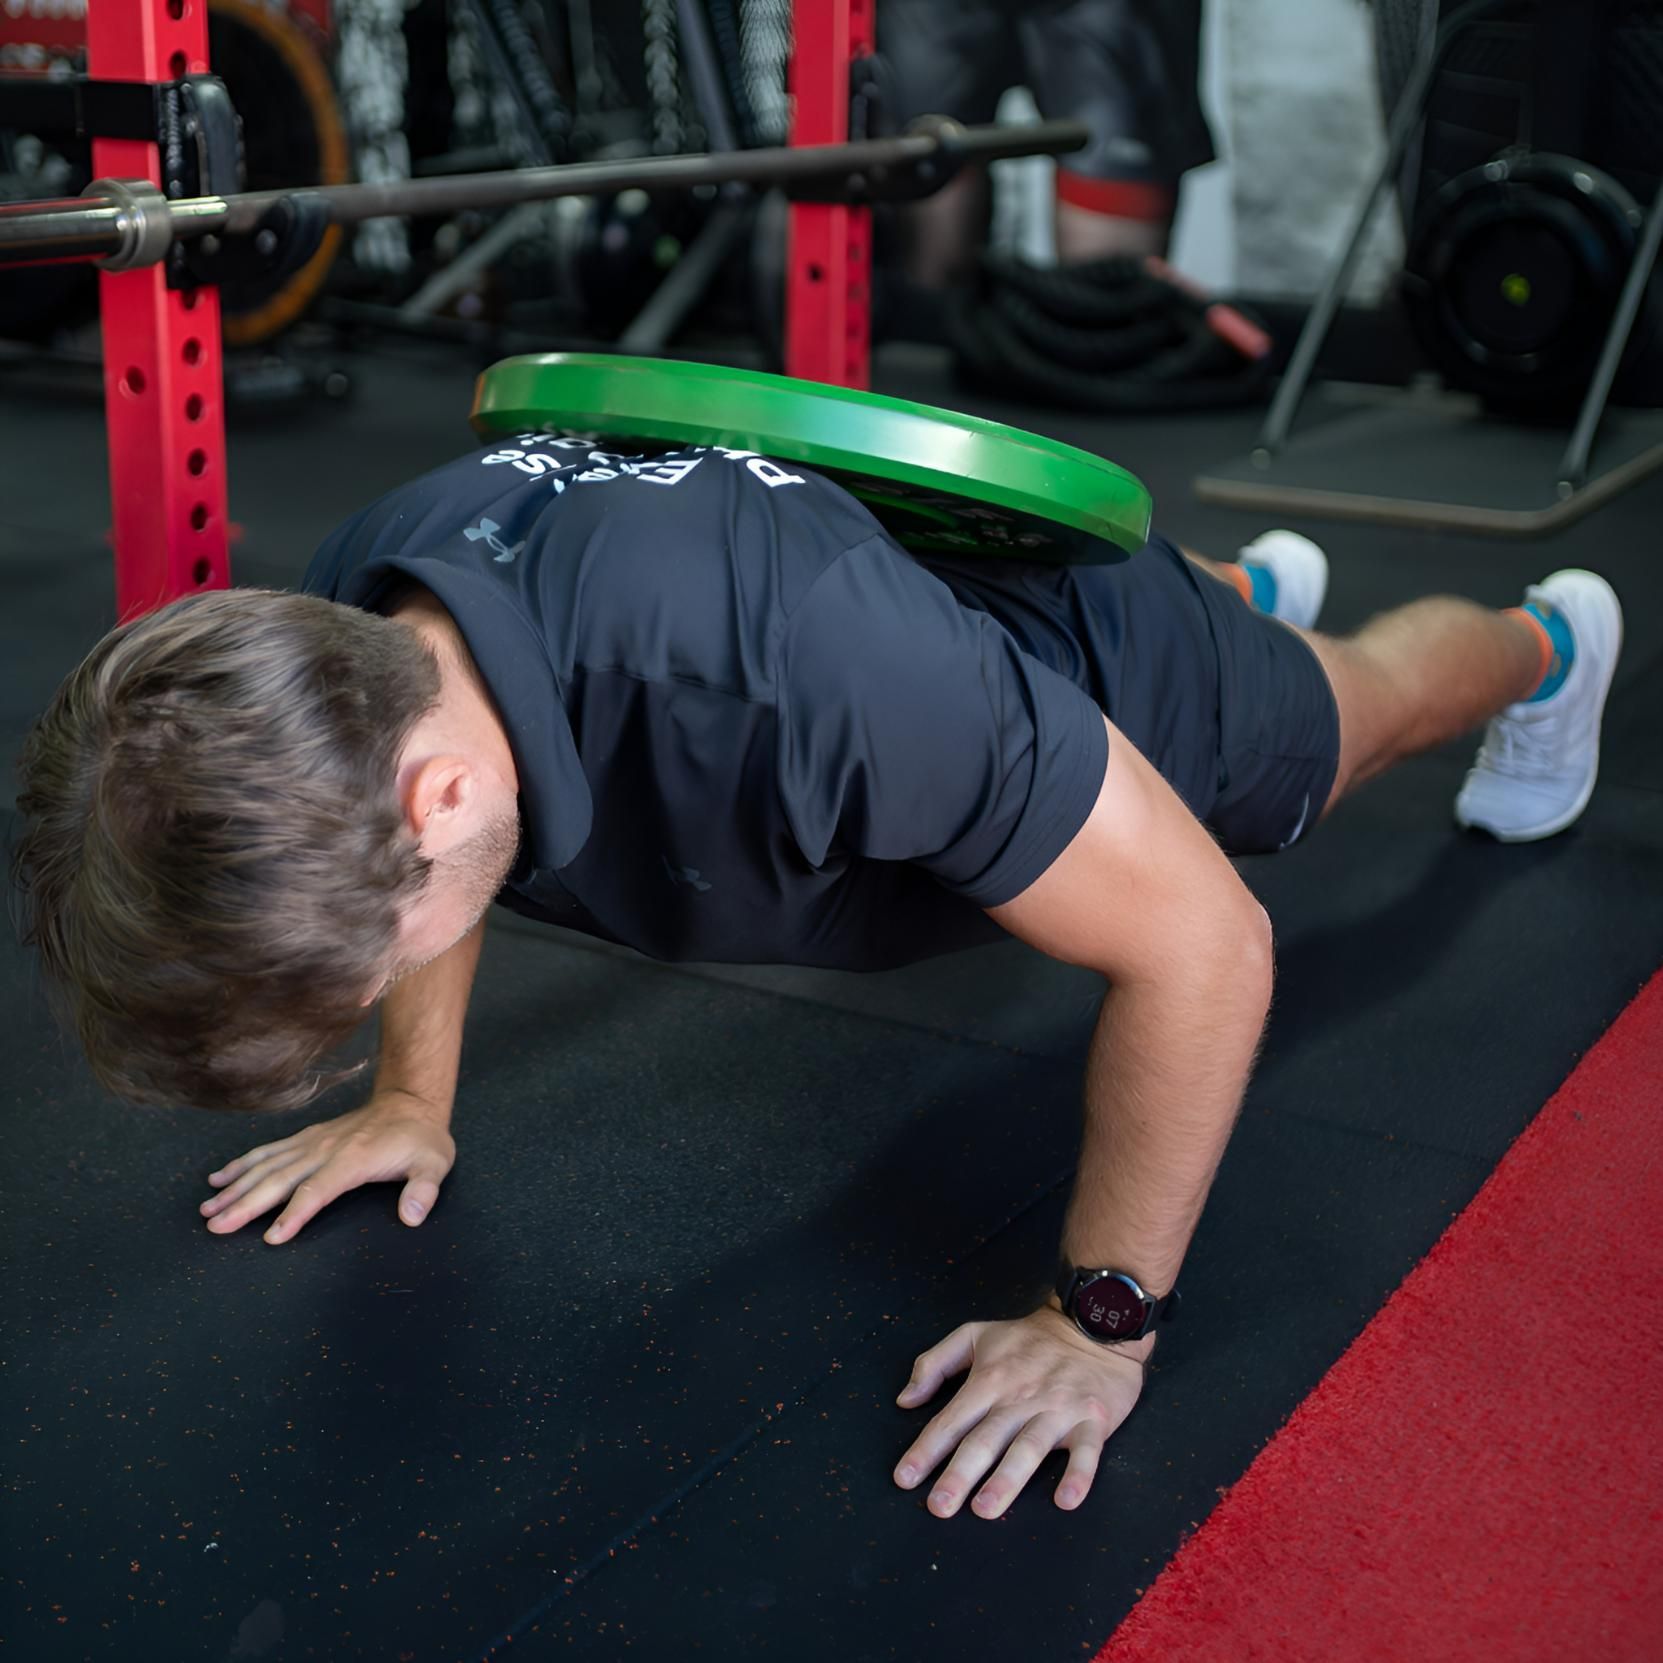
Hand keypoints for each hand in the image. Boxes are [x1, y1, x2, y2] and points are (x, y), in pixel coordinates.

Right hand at [199, 1091, 456, 1244]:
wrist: (410, 1103)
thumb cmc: (421, 1140)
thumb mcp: (435, 1163)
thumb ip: (423, 1190)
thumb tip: (411, 1217)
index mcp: (353, 1160)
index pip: (317, 1191)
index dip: (295, 1214)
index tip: (272, 1237)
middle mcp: (325, 1150)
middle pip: (279, 1180)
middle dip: (246, 1204)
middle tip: (215, 1227)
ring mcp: (312, 1142)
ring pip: (266, 1165)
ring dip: (235, 1187)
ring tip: (207, 1209)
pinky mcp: (306, 1138)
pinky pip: (268, 1151)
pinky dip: (242, 1164)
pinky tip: (219, 1179)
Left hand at [893, 1304, 1147, 1518]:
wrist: (1091, 1324)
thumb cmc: (1028, 1338)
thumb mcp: (974, 1335)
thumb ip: (933, 1364)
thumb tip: (905, 1400)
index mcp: (988, 1379)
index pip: (951, 1420)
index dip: (926, 1450)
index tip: (904, 1478)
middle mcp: (1020, 1397)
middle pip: (986, 1439)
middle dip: (960, 1473)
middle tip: (939, 1507)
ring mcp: (1057, 1409)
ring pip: (1028, 1447)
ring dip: (1007, 1479)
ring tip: (985, 1509)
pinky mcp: (1092, 1419)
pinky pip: (1086, 1451)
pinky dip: (1078, 1475)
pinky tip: (1066, 1500)